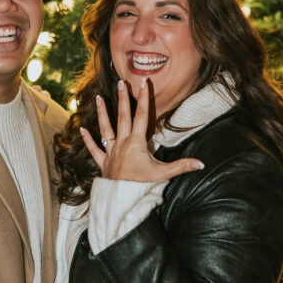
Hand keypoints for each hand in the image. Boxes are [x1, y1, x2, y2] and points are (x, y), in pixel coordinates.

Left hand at [80, 78, 203, 181]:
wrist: (122, 200)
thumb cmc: (143, 186)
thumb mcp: (163, 174)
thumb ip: (182, 166)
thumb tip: (201, 164)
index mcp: (136, 143)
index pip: (142, 116)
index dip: (144, 99)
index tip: (144, 83)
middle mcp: (122, 144)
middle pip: (123, 117)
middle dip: (123, 98)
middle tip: (121, 82)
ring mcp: (111, 152)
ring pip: (105, 129)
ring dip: (102, 113)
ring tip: (99, 98)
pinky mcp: (103, 162)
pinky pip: (94, 149)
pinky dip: (88, 139)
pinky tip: (81, 129)